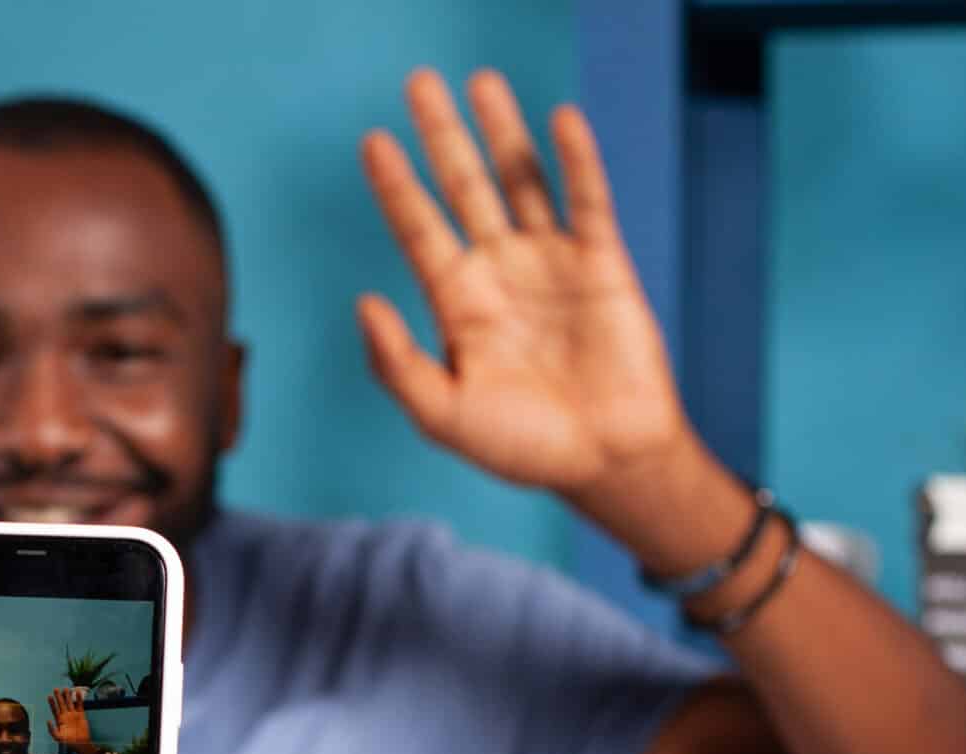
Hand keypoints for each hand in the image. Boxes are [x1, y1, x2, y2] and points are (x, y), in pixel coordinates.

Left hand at [47, 686, 93, 750]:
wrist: (80, 743)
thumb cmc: (68, 741)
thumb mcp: (58, 737)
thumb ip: (52, 730)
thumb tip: (48, 721)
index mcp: (59, 719)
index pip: (54, 709)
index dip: (52, 703)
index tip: (49, 696)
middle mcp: (65, 715)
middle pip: (61, 703)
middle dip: (58, 697)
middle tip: (55, 689)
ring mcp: (73, 714)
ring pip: (70, 702)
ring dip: (68, 696)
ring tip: (66, 689)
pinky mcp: (81, 714)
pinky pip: (80, 704)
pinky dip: (79, 699)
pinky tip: (77, 692)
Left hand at [356, 69, 690, 503]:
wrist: (604, 461)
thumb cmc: (522, 447)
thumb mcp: (444, 414)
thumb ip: (397, 363)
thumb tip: (361, 302)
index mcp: (458, 303)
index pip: (418, 229)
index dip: (396, 185)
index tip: (373, 141)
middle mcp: (500, 271)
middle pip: (464, 187)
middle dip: (442, 135)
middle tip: (419, 80)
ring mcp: (551, 262)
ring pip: (521, 179)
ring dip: (502, 131)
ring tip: (481, 79)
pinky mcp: (602, 263)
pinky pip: (587, 200)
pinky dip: (576, 160)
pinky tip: (560, 119)